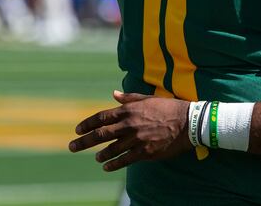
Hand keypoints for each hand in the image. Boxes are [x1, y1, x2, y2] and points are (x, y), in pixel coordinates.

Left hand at [68, 90, 191, 171]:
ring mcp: (136, 139)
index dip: (88, 124)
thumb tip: (113, 94)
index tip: (78, 129)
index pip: (102, 117)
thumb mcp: (147, 98)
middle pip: (101, 134)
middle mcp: (129, 125)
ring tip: (96, 157)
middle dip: (84, 141)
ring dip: (101, 154)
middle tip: (72, 146)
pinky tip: (107, 166)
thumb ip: (128, 98)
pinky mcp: (145, 152)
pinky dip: (114, 164)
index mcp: (129, 110)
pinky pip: (125, 160)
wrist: (188, 122)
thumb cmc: (168, 108)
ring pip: (112, 149)